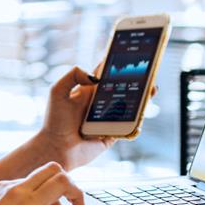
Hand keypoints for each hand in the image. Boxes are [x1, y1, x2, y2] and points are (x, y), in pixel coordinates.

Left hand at [35, 66, 156, 170]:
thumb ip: (72, 75)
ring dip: (142, 100)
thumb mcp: (57, 92)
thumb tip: (95, 76)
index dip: (120, 65)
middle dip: (138, 82)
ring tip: (151, 91)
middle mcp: (100, 103)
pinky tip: (139, 118)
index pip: (107, 74)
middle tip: (149, 75)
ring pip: (130, 107)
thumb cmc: (54, 121)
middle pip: (124, 89)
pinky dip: (137, 123)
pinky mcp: (113, 134)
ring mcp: (108, 119)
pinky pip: (129, 127)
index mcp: (89, 91)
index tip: (134, 55)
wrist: (56, 148)